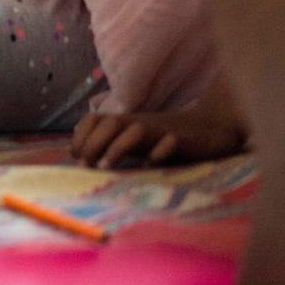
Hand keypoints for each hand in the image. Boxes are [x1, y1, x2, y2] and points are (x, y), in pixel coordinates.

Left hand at [70, 103, 249, 168]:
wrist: (210, 128)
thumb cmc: (166, 137)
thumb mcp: (136, 140)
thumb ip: (112, 144)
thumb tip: (81, 153)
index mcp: (128, 122)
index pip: (96, 119)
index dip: (82, 134)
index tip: (74, 156)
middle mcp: (141, 123)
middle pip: (110, 122)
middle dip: (93, 141)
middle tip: (84, 164)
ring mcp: (162, 130)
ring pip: (135, 129)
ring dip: (117, 146)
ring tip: (105, 165)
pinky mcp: (185, 139)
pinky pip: (171, 141)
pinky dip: (159, 151)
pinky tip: (150, 164)